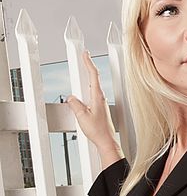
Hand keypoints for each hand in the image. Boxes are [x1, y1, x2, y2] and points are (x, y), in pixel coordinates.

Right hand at [65, 51, 123, 166]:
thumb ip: (75, 105)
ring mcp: (100, 103)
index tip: (85, 54)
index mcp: (98, 97)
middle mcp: (100, 98)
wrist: (106, 141)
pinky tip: (82, 89)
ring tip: (82, 67)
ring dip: (86, 77)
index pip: (93, 76)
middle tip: (83, 55)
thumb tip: (71, 98)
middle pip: (93, 78)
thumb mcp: (82, 116)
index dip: (88, 63)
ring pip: (91, 86)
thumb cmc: (97, 131)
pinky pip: (90, 94)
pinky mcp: (99, 108)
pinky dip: (86, 88)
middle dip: (87, 66)